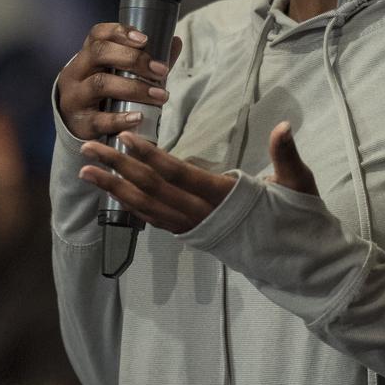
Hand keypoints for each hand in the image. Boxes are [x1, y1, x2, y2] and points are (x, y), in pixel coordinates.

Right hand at [56, 23, 182, 140]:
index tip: (145, 39)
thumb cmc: (103, 94)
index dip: (120, 32)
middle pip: (99, 53)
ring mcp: (75, 97)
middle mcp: (76, 72)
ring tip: (160, 95)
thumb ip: (146, 60)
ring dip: (134, 88)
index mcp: (86, 56)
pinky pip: (99, 119)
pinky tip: (138, 117)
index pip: (98, 34)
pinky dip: (120, 118)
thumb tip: (176, 42)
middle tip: (160, 70)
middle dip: (133, 59)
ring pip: (100, 84)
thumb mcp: (117, 74)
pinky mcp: (80, 123)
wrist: (76, 125)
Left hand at [77, 121, 320, 232]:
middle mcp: (202, 215)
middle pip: (151, 189)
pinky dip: (127, 203)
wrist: (294, 259)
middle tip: (88, 147)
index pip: (179, 175)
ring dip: (113, 187)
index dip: (151, 156)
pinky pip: (151, 218)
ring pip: (145, 206)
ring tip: (86, 170)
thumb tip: (285, 126)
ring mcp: (192, 227)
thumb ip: (286, 154)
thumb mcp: (298, 182)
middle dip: (118, 167)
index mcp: (224, 197)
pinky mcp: (189, 233)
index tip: (128, 137)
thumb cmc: (296, 216)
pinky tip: (109, 189)